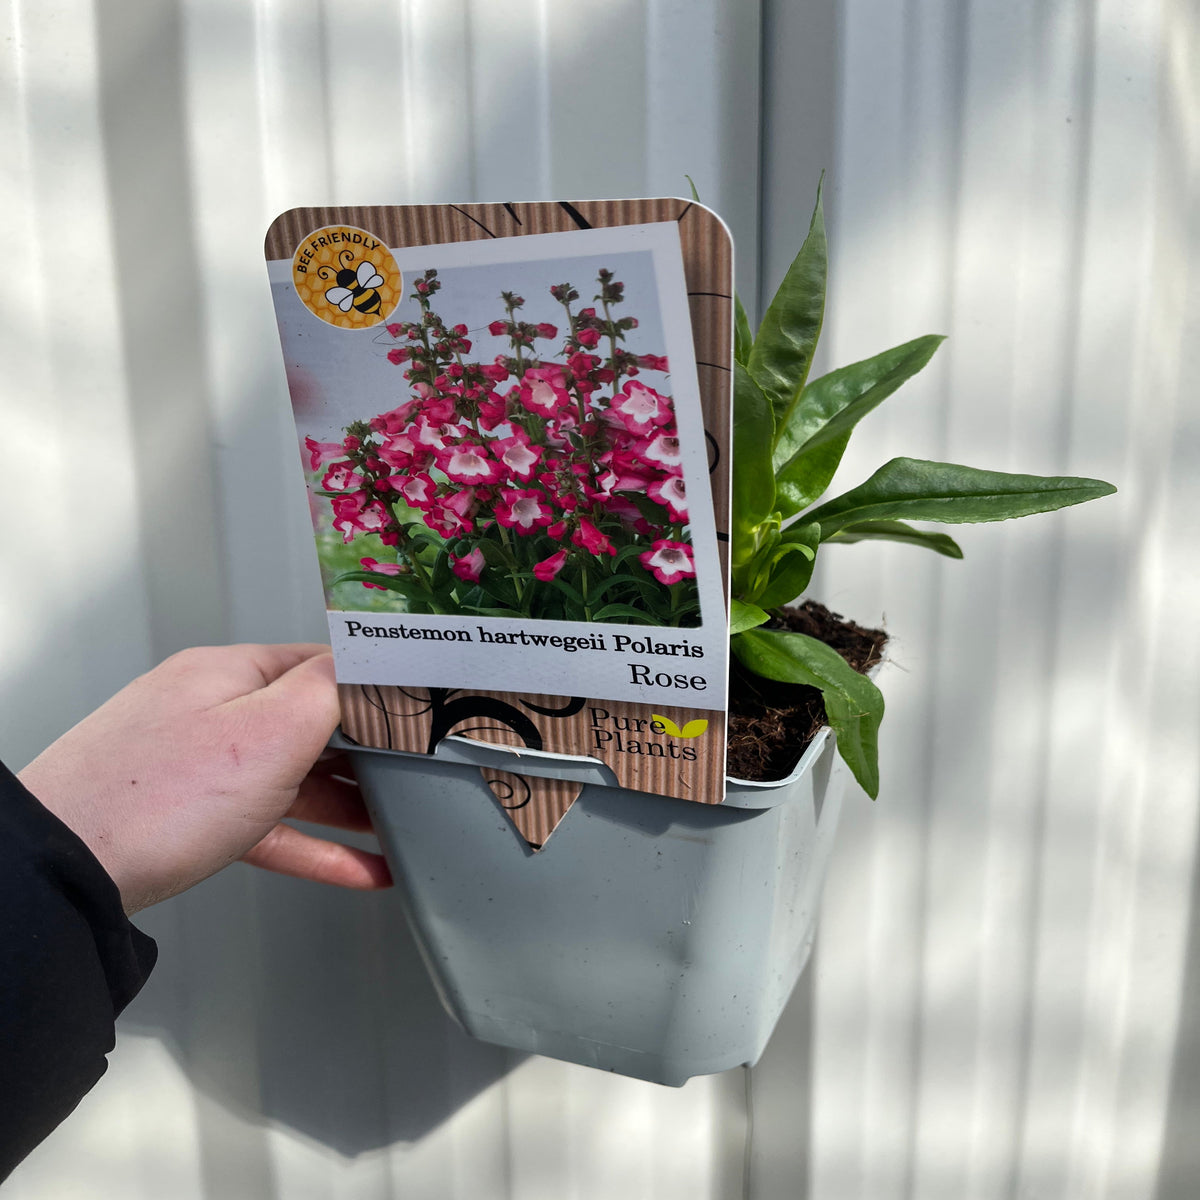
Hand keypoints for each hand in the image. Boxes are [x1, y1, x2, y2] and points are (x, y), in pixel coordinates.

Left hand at [18, 644, 390, 913]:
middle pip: (312, 724)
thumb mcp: (269, 730)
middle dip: (371, 753)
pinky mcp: (191, 820)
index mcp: (231, 676)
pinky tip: (358, 867)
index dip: (379, 689)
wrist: (66, 874)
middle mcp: (213, 712)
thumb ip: (330, 690)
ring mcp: (199, 767)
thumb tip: (369, 660)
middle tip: (420, 772)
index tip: (423, 710)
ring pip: (294, 779)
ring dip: (349, 805)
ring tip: (400, 826)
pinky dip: (315, 845)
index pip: (324, 665)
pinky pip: (270, 826)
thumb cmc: (155, 800)